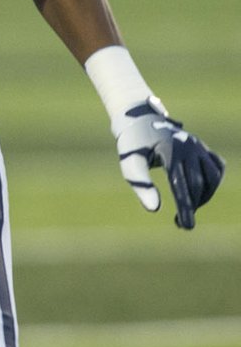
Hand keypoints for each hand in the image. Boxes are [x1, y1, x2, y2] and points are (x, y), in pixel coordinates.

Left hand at [113, 97, 224, 228]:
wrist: (139, 120)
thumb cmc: (132, 144)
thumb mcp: (130, 163)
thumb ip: (141, 185)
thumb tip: (154, 209)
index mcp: (170, 150)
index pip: (181, 185)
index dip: (185, 207)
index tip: (186, 226)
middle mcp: (188, 146)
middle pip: (197, 183)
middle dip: (192, 206)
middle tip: (180, 224)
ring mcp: (197, 145)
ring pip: (212, 177)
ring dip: (204, 196)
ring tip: (190, 208)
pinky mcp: (202, 147)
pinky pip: (217, 167)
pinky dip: (214, 182)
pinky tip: (202, 193)